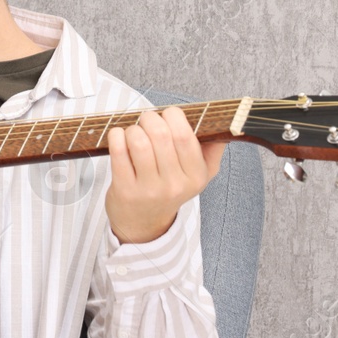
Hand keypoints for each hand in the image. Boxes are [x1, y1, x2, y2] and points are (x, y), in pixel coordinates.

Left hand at [103, 106, 225, 243]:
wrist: (144, 222)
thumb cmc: (170, 188)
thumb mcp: (199, 175)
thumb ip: (212, 149)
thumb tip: (221, 125)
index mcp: (196, 176)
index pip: (185, 136)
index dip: (173, 116)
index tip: (167, 114)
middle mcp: (174, 185)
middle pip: (160, 134)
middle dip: (150, 118)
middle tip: (147, 120)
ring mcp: (149, 189)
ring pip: (138, 141)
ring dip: (133, 129)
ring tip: (134, 133)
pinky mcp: (125, 190)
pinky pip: (118, 152)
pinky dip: (116, 136)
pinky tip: (119, 137)